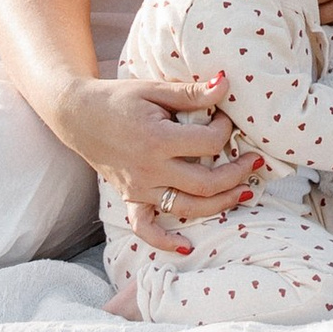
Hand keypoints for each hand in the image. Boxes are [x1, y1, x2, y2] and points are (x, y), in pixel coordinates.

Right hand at [82, 79, 261, 254]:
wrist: (78, 114)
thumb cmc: (118, 98)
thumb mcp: (154, 89)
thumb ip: (191, 93)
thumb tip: (226, 84)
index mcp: (158, 139)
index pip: (209, 142)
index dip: (226, 129)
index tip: (226, 118)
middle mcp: (150, 170)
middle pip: (206, 184)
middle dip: (237, 173)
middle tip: (254, 161)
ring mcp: (139, 188)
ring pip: (187, 209)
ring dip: (220, 204)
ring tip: (244, 192)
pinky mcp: (129, 198)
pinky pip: (145, 228)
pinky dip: (165, 241)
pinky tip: (187, 246)